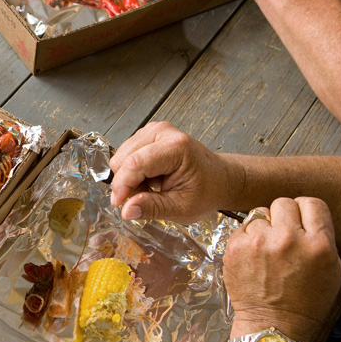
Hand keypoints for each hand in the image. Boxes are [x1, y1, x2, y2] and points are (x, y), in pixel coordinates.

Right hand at [109, 121, 241, 222]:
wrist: (221, 178)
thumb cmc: (207, 191)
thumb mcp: (182, 208)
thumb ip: (153, 208)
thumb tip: (126, 210)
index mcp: (176, 147)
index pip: (134, 164)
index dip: (122, 186)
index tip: (120, 205)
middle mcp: (163, 132)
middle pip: (123, 159)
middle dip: (126, 183)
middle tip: (144, 198)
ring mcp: (155, 131)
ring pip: (121, 156)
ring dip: (129, 178)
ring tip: (150, 189)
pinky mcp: (149, 134)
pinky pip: (126, 154)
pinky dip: (133, 171)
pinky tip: (149, 179)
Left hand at [225, 197, 340, 341]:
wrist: (273, 323)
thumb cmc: (305, 300)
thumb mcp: (331, 269)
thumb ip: (321, 236)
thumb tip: (305, 215)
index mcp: (317, 243)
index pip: (312, 203)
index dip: (306, 211)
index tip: (302, 220)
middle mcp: (287, 239)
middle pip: (283, 203)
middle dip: (284, 216)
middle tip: (283, 233)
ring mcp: (259, 242)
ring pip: (260, 214)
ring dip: (264, 228)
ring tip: (268, 250)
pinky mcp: (236, 247)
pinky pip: (243, 228)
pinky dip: (248, 238)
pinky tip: (254, 257)